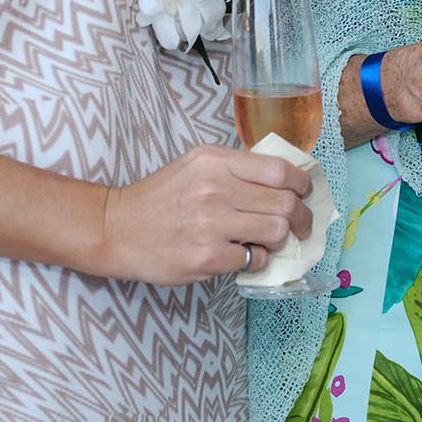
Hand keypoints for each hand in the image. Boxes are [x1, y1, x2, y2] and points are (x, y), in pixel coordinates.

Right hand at [95, 144, 311, 284]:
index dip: (302, 183)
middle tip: (300, 225)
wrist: (117, 228)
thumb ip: (236, 168)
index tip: (304, 193)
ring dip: (280, 239)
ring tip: (270, 241)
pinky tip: (244, 255)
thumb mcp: (195, 165)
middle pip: (285, 202)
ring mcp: (211, 224)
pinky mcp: (207, 257)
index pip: (280, 169)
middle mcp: (215, 188)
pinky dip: (257, 260)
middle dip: (301, 216)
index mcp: (215, 161)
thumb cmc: (160, 197)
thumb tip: (285, 181)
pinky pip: (254, 259)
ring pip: (276, 231)